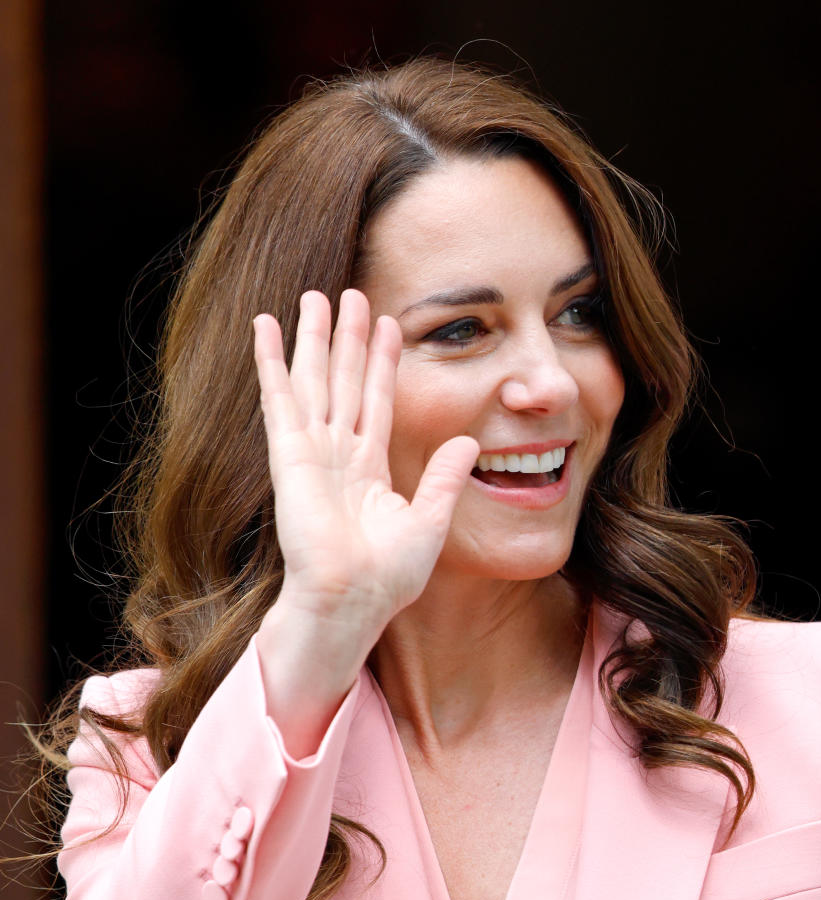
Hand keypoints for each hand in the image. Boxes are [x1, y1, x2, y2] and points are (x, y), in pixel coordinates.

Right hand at [252, 290, 477, 748]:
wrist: (352, 600)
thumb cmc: (387, 577)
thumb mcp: (430, 521)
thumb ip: (444, 478)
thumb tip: (471, 442)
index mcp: (369, 469)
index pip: (379, 402)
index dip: (384, 363)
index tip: (390, 325)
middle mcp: (338, 455)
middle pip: (346, 381)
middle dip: (349, 339)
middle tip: (351, 294)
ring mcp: (311, 452)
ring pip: (315, 380)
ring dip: (314, 339)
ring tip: (314, 297)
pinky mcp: (289, 455)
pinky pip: (279, 398)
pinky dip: (270, 361)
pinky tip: (265, 327)